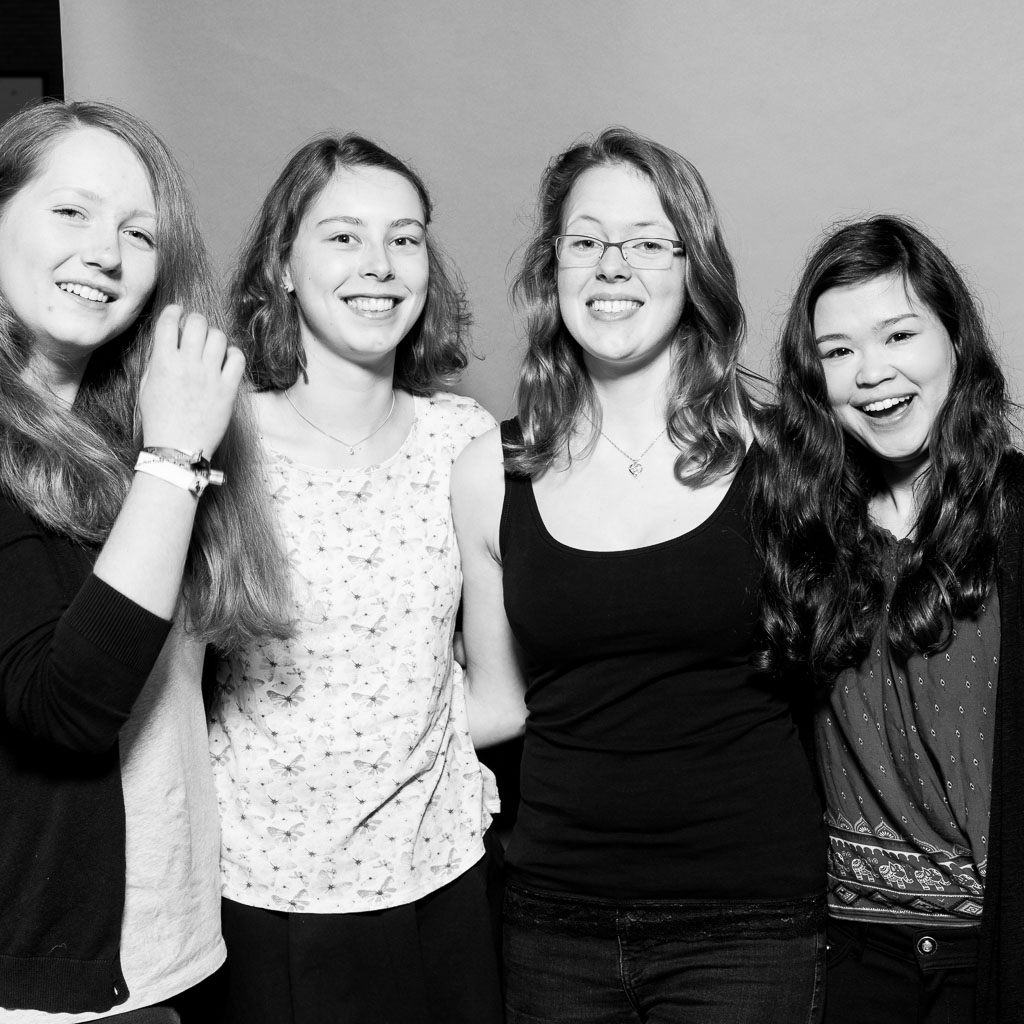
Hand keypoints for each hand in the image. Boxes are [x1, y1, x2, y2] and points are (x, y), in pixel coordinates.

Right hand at [139, 305, 244, 456]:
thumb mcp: (148, 387)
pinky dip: (232, 354)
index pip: (169, 321)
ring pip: (219, 337)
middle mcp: (187, 365)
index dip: (173, 311)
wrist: (178, 449)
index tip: (177, 312)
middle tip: (195, 328)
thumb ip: (157, 361)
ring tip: (211, 345)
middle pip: (197, 323)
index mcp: (163, 363)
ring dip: (214, 336)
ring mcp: (210, 376)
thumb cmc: (160, 420)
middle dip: (196, 320)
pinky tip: (226, 360)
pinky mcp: (228, 389)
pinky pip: (237, 358)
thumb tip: (168, 341)